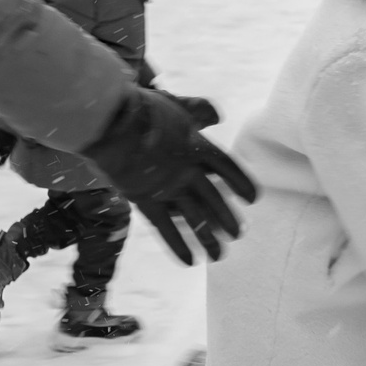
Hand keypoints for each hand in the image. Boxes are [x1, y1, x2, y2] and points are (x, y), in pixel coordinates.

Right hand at [81, 86, 258, 264]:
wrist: (111, 122)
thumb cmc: (141, 108)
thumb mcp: (176, 104)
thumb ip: (198, 110)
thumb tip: (218, 115)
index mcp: (197, 145)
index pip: (227, 167)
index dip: (241, 183)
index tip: (254, 199)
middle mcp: (188, 171)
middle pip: (214, 198)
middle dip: (227, 218)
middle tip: (239, 234)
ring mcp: (168, 188)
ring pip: (195, 218)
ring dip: (208, 238)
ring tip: (219, 256)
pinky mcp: (146, 200)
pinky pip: (166, 229)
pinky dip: (178, 246)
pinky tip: (190, 262)